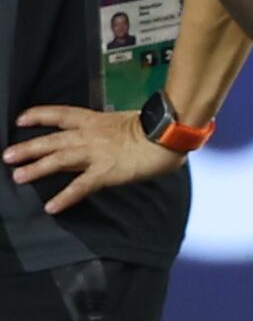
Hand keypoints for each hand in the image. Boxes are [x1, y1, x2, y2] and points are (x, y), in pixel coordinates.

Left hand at [6, 106, 180, 213]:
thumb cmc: (156, 128)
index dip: (39, 115)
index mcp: (95, 120)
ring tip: (18, 177)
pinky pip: (81, 186)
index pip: (61, 114)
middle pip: (52, 140)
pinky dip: (65, 197)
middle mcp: (90, 135)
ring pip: (59, 160)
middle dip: (28, 148)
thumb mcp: (127, 121)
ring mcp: (96, 154)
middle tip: (7, 156)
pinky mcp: (106, 173)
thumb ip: (111, 129)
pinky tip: (51, 207)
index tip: (20, 120)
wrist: (169, 135)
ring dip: (37, 169)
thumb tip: (108, 135)